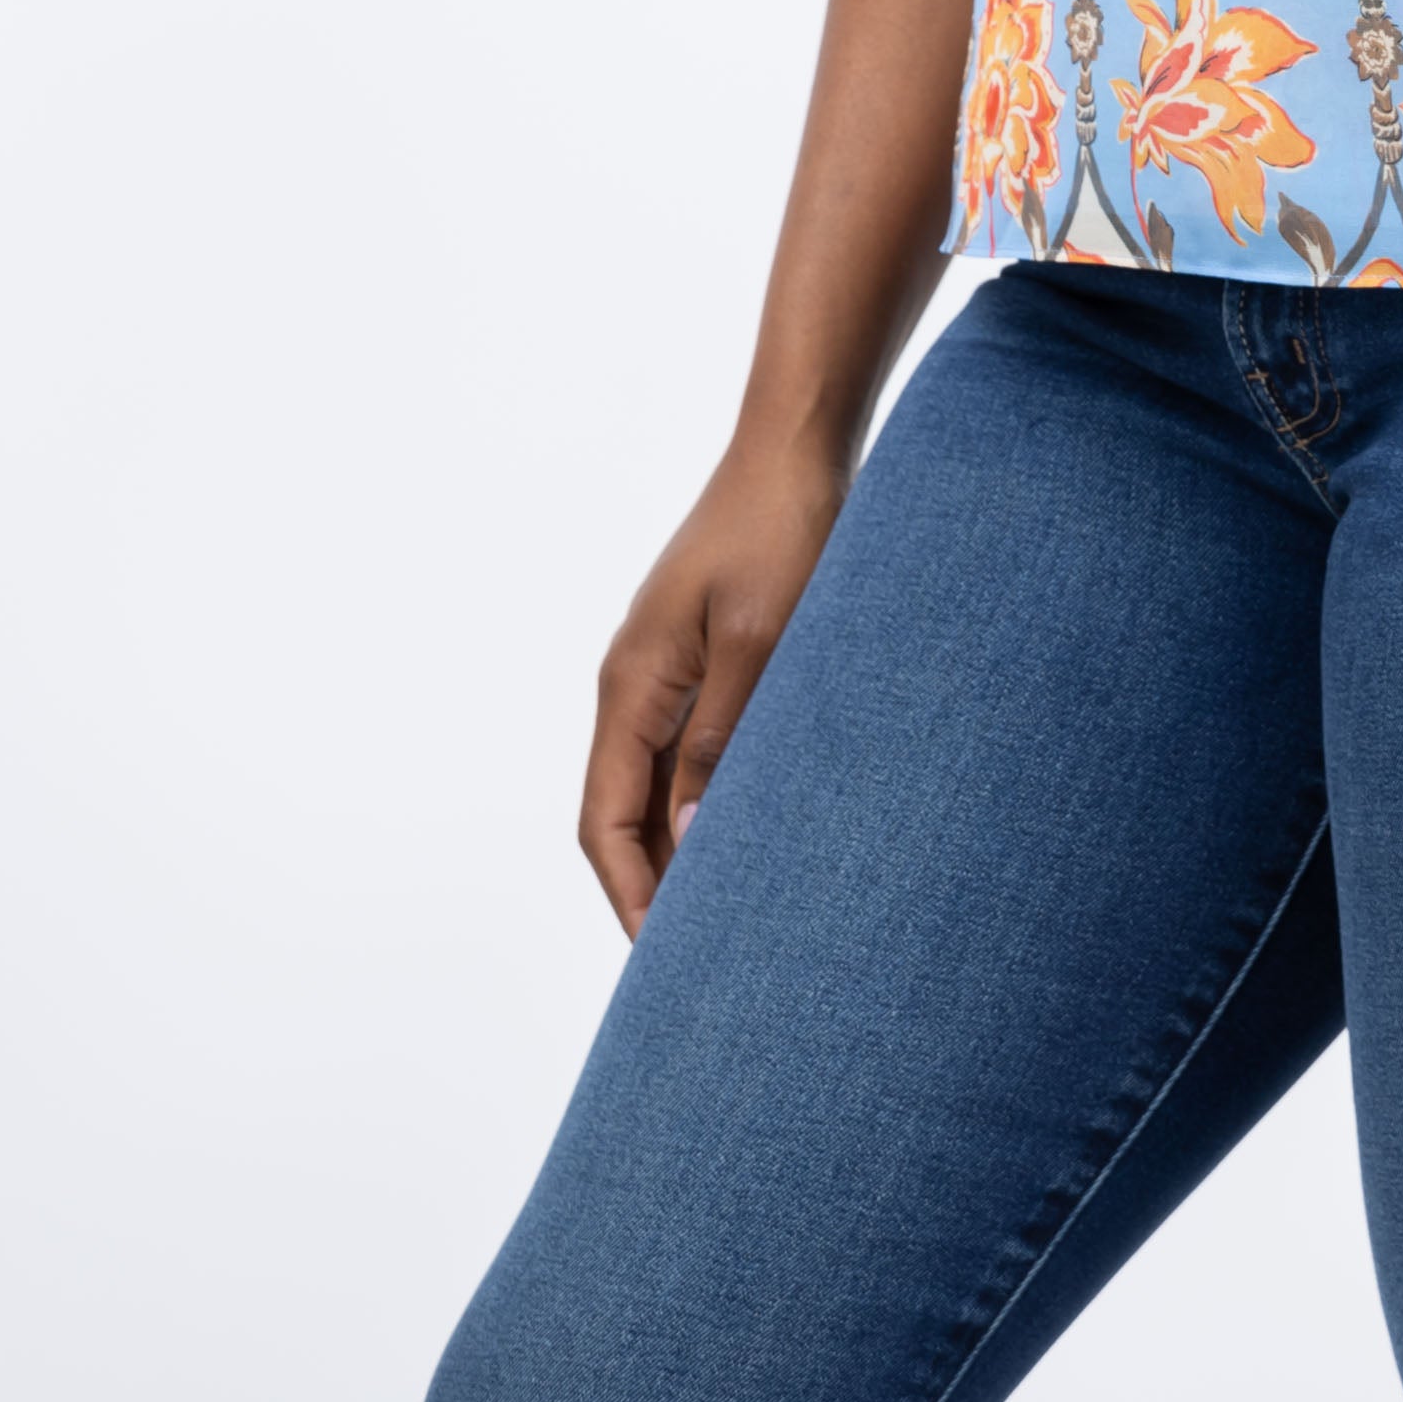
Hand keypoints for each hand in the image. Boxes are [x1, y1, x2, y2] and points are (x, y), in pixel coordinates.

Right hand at [578, 436, 847, 935]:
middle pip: (624, 811)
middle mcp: (636, 683)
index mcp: (631, 685)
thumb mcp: (760, 642)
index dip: (628, 893)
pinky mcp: (707, 654)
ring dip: (685, 844)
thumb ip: (721, 740)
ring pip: (660, 782)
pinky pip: (694, 745)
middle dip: (653, 885)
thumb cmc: (782, 528)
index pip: (604, 820)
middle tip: (703, 957)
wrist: (799, 441)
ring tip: (734, 910)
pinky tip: (758, 825)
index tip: (663, 960)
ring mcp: (669, 667)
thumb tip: (687, 841)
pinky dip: (713, 795)